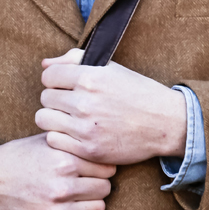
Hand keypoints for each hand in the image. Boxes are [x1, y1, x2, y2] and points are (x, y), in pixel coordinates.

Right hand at [0, 134, 115, 209]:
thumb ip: (74, 142)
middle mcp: (61, 188)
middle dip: (98, 184)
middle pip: (105, 188)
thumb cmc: (19, 158)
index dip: (102, 166)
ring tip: (79, 195)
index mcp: (64, 162)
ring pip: (98, 209)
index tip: (94, 167)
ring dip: (92, 202)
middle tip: (87, 181)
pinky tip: (69, 208)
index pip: (107, 168)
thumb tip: (105, 143)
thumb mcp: (45, 141)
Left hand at [36, 49, 187, 166]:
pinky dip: (60, 137)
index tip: (65, 86)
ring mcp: (86, 128)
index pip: (48, 76)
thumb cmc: (138, 92)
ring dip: (54, 118)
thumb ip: (75, 60)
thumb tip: (45, 64)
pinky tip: (75, 133)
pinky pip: (53, 140)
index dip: (55, 80)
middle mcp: (85, 102)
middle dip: (55, 98)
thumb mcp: (111, 68)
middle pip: (45, 98)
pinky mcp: (88, 149)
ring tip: (69, 118)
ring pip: (44, 119)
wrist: (165, 123)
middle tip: (71, 103)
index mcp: (90, 78)